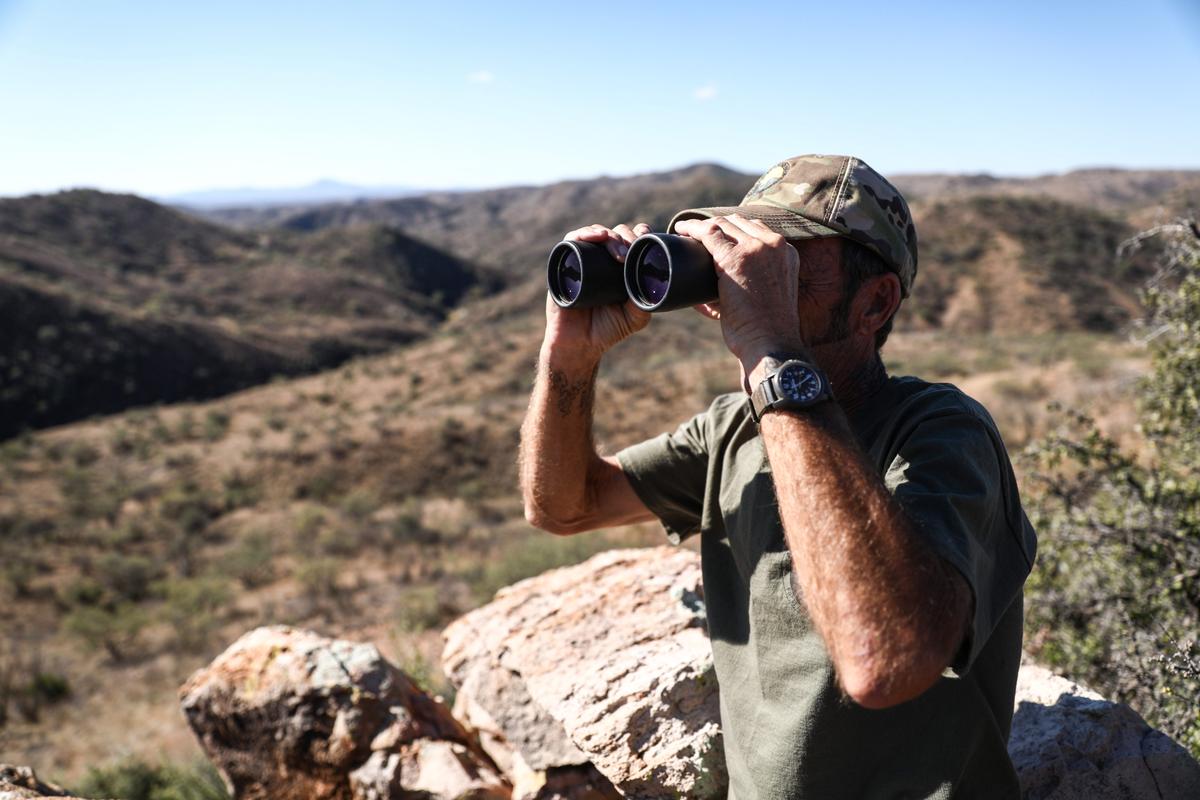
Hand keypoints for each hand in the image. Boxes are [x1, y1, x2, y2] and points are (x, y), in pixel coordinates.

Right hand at [543, 223, 652, 363]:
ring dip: (609, 235)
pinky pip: (572, 239)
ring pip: (597, 233)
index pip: (632, 240)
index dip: (640, 234)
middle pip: (616, 233)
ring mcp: (583, 259)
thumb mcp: (635, 318)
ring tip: (618, 253)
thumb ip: (645, 301)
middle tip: (629, 253)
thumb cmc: (607, 330)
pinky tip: (598, 236)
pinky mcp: (564, 262)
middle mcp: (602, 260)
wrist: (578, 344)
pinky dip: (585, 233)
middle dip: (625, 237)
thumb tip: (652, 281)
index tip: (646, 239)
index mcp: (620, 267)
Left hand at [673, 215, 810, 372]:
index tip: (716, 234)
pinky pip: (709, 233)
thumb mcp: (771, 296)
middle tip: (696, 233)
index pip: (755, 228)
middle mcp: (773, 245)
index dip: (732, 228)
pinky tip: (681, 229)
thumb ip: (756, 283)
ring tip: (685, 230)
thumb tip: (717, 288)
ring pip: (722, 224)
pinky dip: (692, 229)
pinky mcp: (734, 259)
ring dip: (701, 225)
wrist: (770, 343)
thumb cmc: (766, 329)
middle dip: (716, 225)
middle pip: (738, 223)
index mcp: (786, 252)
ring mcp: (755, 249)